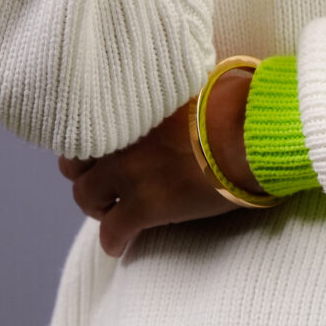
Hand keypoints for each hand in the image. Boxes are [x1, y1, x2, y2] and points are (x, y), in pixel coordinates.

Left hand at [57, 68, 271, 257]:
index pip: (85, 127)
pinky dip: (113, 242)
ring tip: (112, 215)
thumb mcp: (193, 78)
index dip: (90, 145)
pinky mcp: (145, 206)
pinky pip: (113, 231)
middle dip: (86, 176)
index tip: (102, 155)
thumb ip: (170, 86)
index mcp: (127, 107)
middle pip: (74, 165)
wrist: (251, 134)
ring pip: (86, 198)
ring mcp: (128, 174)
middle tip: (104, 186)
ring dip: (98, 208)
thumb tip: (185, 83)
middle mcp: (118, 139)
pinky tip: (119, 247)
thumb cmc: (236, 101)